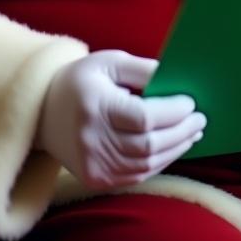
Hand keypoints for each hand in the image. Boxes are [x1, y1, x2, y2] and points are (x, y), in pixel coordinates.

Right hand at [36, 49, 206, 189]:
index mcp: (94, 106)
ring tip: (193, 133)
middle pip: (148, 145)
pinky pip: (137, 174)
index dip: (173, 113)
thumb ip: (143, 70)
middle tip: (200, 119)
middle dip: (181, 132)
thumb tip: (177, 81)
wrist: (40, 113)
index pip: (144, 118)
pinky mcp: (95, 178)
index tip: (191, 102)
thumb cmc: (81, 80)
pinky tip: (173, 148)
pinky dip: (160, 162)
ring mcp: (93, 163)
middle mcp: (91, 139)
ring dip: (176, 149)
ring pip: (146, 164)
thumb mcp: (109, 62)